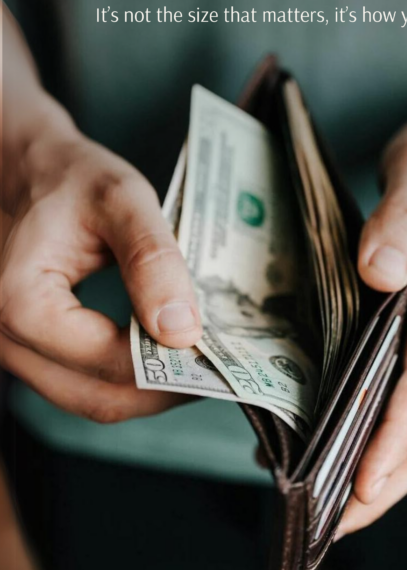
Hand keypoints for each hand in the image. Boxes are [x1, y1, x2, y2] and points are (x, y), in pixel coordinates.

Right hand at [0, 103, 200, 422]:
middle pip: (96, 398)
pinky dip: (127, 377)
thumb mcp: (122, 199)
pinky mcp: (32, 350)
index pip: (106, 361)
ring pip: (90, 399)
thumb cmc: (73, 177)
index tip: (218, 355)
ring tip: (199, 361)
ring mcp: (14, 349)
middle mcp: (6, 337)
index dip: (166, 367)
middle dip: (163, 390)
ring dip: (148, 389)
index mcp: (21, 301)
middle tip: (221, 368)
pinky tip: (164, 352)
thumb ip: (152, 261)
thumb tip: (181, 331)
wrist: (34, 170)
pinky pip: (83, 382)